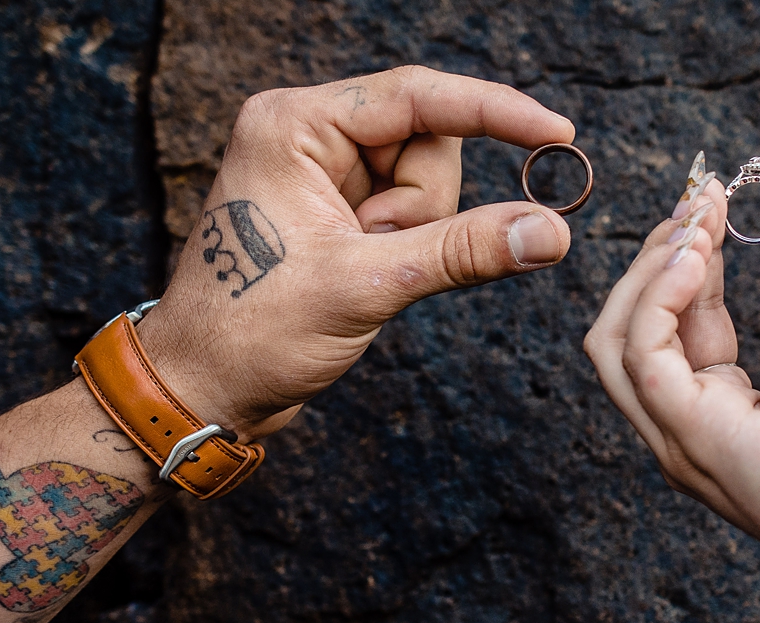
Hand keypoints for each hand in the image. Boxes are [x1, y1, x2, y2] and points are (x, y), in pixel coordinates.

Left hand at [138, 66, 575, 438]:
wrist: (202, 389)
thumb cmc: (253, 333)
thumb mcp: (366, 286)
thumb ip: (463, 251)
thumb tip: (551, 231)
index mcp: (293, 125)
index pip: (417, 96)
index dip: (495, 112)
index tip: (558, 133)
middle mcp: (304, 134)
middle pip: (427, 141)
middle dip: (422, 209)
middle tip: (372, 256)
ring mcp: (320, 173)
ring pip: (425, 182)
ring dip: (412, 235)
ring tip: (358, 273)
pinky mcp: (334, 210)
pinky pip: (408, 213)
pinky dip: (404, 248)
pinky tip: (361, 276)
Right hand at [584, 182, 759, 622]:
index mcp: (711, 406)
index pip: (671, 321)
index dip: (683, 257)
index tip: (708, 199)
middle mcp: (679, 423)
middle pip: (624, 328)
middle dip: (653, 258)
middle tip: (698, 199)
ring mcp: (676, 433)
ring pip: (614, 340)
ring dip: (648, 272)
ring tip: (695, 223)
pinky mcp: (689, 433)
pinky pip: (643, 353)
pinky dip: (658, 297)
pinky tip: (695, 255)